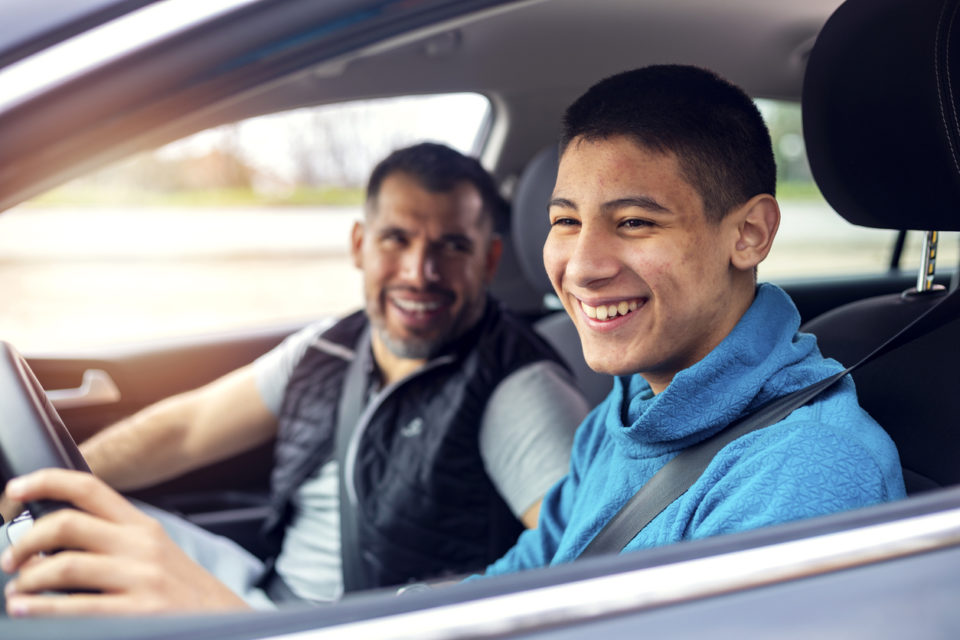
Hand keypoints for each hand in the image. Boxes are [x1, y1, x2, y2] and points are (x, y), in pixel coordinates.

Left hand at [1, 469, 249, 616]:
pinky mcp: (139, 611)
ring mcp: (141, 578)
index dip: (47, 481)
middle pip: (67, 524)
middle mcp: (142, 545)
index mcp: (142, 526)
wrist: (224, 622)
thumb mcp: (155, 554)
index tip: (16, 488)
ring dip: (27, 579)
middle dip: (25, 541)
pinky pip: (76, 607)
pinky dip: (40, 609)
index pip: (89, 488)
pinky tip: (26, 610)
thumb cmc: (181, 593)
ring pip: (64, 565)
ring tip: (16, 592)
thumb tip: (56, 538)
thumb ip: (115, 540)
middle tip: (11, 560)